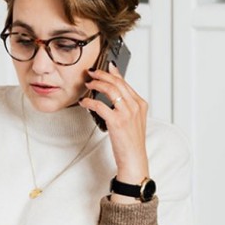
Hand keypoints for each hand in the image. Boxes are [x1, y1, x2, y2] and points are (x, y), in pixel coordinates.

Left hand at [79, 62, 148, 202]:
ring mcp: (127, 113)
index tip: (105, 66)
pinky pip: (100, 105)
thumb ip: (125, 105)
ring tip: (88, 84)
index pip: (125, 83)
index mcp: (140, 104)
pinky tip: (84, 102)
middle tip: (92, 73)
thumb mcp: (133, 119)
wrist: (134, 158)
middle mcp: (135, 106)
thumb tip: (112, 93)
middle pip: (117, 82)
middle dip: (102, 75)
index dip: (113, 73)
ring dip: (96, 84)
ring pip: (110, 90)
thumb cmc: (131, 141)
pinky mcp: (117, 121)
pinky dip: (90, 101)